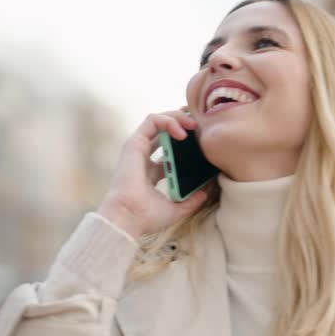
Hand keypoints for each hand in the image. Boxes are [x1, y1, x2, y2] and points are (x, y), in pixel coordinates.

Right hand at [97, 111, 212, 239]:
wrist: (129, 218)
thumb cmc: (146, 217)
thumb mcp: (175, 209)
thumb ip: (191, 200)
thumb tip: (205, 192)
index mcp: (150, 172)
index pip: (168, 151)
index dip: (185, 142)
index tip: (201, 141)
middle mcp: (143, 157)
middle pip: (163, 131)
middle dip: (182, 121)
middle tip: (200, 125)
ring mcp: (137, 148)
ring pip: (157, 120)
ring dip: (177, 117)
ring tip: (194, 125)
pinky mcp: (134, 142)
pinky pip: (152, 120)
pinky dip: (169, 121)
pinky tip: (183, 133)